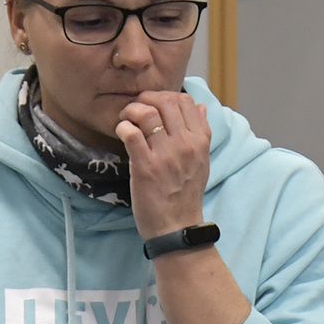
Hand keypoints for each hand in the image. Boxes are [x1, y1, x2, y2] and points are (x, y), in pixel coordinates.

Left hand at [115, 89, 212, 237]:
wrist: (177, 227)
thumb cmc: (186, 195)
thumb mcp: (202, 162)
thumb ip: (201, 134)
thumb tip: (201, 107)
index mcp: (200, 141)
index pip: (186, 101)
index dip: (166, 96)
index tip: (154, 105)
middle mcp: (185, 144)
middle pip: (165, 101)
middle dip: (146, 99)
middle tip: (136, 109)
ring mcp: (165, 155)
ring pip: (147, 113)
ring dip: (131, 110)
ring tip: (126, 119)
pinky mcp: (145, 167)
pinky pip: (131, 133)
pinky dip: (122, 127)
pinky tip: (122, 133)